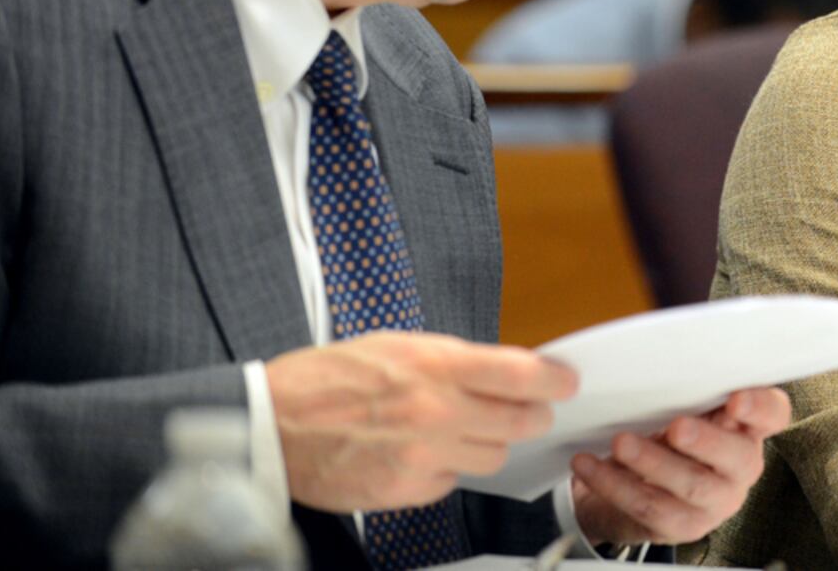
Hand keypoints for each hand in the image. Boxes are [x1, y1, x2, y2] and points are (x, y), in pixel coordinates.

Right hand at [266, 331, 577, 511]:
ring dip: (488, 444)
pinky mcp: (406, 491)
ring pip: (493, 457)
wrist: (272, 424)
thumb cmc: (327, 379)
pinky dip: (447, 468)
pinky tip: (422, 451)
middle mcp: (435, 412)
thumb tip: (499, 371)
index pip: (522, 374)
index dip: (554, 380)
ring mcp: (422, 456)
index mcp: (436, 365)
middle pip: (520, 422)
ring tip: (461, 428)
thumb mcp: (399, 346)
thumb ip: (454, 361)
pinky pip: (452, 482)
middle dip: (530, 414)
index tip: (565, 381)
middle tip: (527, 407)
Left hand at [569, 386, 790, 545]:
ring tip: (621, 443)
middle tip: (676, 427)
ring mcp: (716, 500)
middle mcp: (740, 465)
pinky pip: (650, 508)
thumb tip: (658, 358)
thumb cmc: (664, 429)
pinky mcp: (684, 525)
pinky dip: (616, 485)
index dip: (760, 407)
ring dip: (652, 462)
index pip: (772, 414)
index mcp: (747, 425)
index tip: (735, 399)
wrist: (633, 480)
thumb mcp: (678, 402)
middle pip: (738, 456)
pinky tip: (590, 466)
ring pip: (691, 484)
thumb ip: (683, 385)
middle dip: (705, 441)